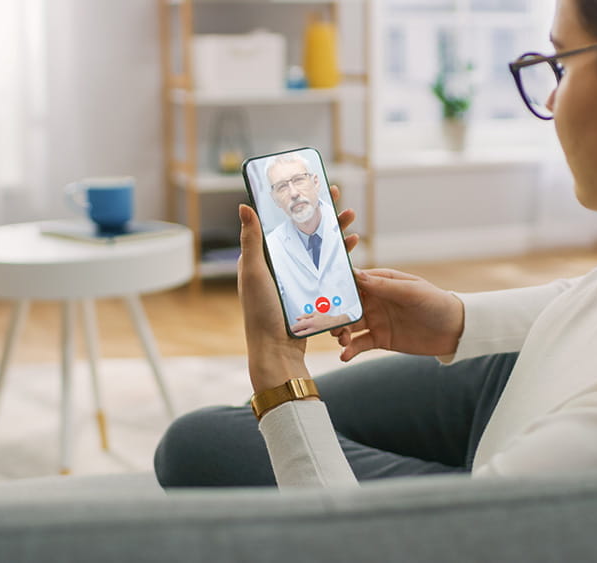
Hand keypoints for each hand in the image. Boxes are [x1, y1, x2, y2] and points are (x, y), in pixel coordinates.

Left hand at [237, 185, 356, 392]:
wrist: (277, 352)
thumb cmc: (261, 313)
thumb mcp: (255, 272)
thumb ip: (252, 240)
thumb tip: (244, 205)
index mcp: (264, 257)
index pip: (284, 222)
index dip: (298, 202)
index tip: (312, 185)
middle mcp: (281, 266)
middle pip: (306, 232)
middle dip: (324, 212)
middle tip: (338, 195)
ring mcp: (297, 280)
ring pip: (320, 249)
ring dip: (336, 233)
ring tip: (352, 219)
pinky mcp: (311, 293)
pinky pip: (328, 270)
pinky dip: (341, 258)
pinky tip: (352, 249)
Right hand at [332, 269, 464, 360]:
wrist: (455, 330)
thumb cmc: (436, 303)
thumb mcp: (412, 292)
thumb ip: (384, 285)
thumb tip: (356, 274)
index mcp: (381, 282)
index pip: (353, 281)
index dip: (336, 286)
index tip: (321, 294)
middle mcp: (374, 300)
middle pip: (346, 305)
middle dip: (333, 313)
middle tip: (325, 323)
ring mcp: (375, 320)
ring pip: (349, 325)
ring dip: (340, 331)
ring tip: (341, 339)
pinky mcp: (380, 339)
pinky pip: (359, 344)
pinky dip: (350, 350)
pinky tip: (344, 355)